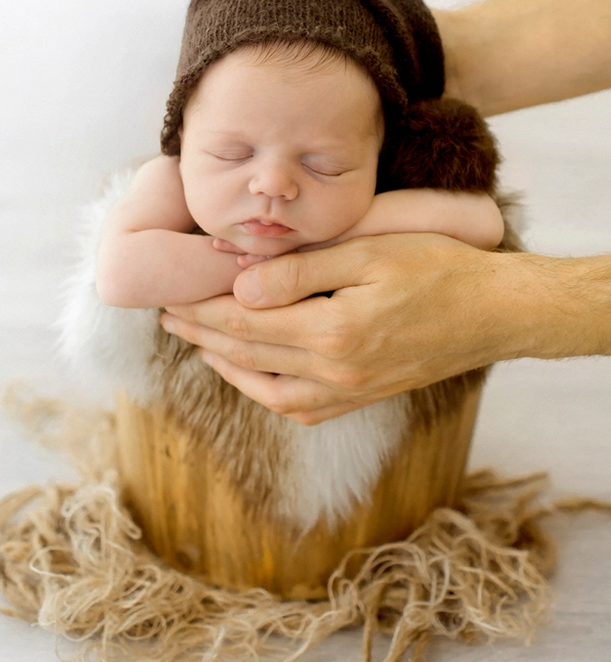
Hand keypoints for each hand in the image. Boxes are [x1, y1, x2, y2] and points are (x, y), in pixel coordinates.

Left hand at [160, 234, 522, 424]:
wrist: (492, 313)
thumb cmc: (439, 270)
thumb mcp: (370, 252)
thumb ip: (301, 271)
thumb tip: (241, 287)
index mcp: (333, 332)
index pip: (246, 321)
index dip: (203, 309)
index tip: (171, 296)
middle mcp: (336, 373)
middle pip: (248, 355)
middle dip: (202, 335)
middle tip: (170, 317)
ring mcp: (349, 393)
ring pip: (267, 389)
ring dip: (227, 367)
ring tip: (199, 344)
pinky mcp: (362, 398)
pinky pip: (299, 408)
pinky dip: (265, 392)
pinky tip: (252, 375)